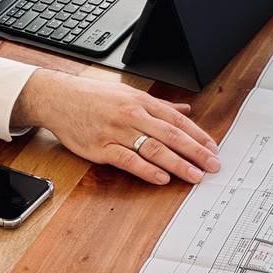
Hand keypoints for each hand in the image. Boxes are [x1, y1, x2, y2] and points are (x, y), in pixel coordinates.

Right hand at [11, 69, 220, 184]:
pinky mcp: (102, 148)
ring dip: (177, 163)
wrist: (59, 98)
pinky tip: (161, 178)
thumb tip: (185, 110)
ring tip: (194, 175)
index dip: (198, 135)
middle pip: (171, 135)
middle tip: (213, 165)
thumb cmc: (94, 97)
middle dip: (195, 151)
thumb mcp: (130, 94)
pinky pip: (128, 160)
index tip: (213, 148)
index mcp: (142, 103)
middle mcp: (133, 116)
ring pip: (154, 149)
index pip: (177, 121)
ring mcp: (117, 132)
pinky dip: (146, 170)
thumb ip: (160, 105)